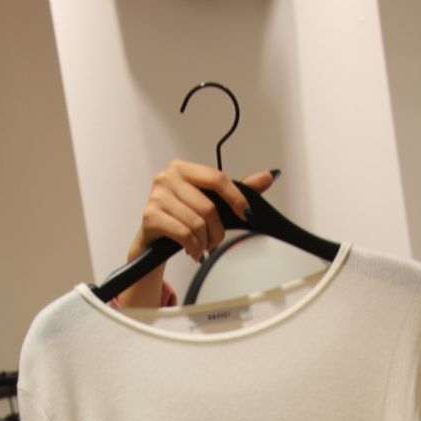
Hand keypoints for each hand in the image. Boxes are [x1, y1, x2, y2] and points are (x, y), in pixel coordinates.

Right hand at [117, 159, 277, 307]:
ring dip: (205, 241)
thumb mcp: (208, 202)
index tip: (246, 215)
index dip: (235, 198)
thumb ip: (237, 190)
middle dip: (217, 230)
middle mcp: (167, 177)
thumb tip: (269, 176)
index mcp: (183, 168)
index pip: (216, 178)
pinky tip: (193, 251)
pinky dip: (193, 247)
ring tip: (202, 246)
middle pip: (208, 206)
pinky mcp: (150, 216)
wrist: (152, 240)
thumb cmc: (180, 218)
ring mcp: (157, 196)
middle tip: (215, 241)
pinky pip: (183, 234)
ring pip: (197, 222)